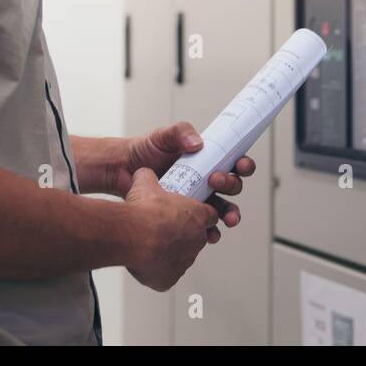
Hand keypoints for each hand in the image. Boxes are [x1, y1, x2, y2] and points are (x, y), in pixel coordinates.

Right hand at [119, 167, 218, 291]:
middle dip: (185, 234)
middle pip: (198, 237)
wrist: (133, 235)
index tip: (188, 213)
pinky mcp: (171, 278)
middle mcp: (197, 239)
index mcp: (198, 216)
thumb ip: (150, 177)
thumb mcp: (146, 183)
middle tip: (167, 229)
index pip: (210, 215)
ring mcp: (185, 260)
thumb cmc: (144, 210)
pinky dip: (159, 270)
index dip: (199, 214)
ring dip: (172, 252)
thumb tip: (144, 172)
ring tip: (153, 245)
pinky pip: (168, 275)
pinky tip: (146, 261)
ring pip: (183, 256)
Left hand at [120, 122, 254, 228]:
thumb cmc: (145, 149)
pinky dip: (212, 231)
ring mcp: (197, 198)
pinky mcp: (185, 215)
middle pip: (232, 186)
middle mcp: (206, 179)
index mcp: (207, 159)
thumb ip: (181, 132)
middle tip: (216, 181)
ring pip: (223, 209)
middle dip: (231, 185)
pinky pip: (205, 226)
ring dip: (230, 214)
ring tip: (228, 218)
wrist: (123, 170)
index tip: (239, 164)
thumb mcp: (164, 134)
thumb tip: (198, 144)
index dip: (243, 164)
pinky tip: (211, 234)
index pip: (234, 161)